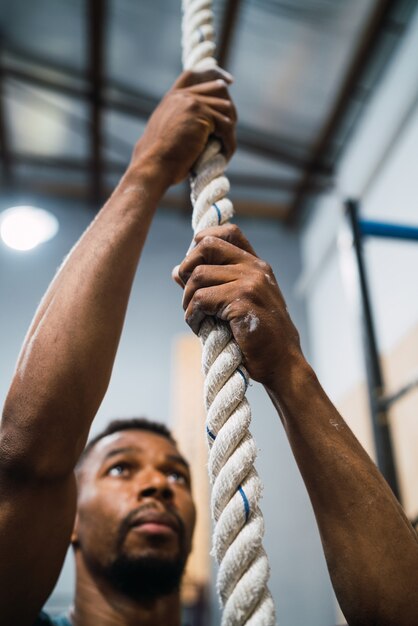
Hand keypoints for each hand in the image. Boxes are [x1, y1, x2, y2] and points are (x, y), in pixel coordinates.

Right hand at [131, 68, 236, 189]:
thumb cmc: (158, 159)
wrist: (153, 165)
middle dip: (229, 109)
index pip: (193, 75)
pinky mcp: (202, 114)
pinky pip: (227, 126)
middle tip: (232, 128)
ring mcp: (192, 103)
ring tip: (227, 146)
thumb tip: (203, 127)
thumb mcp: (166, 132)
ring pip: (226, 108)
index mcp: (171, 98)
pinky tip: (226, 154)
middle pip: (217, 89)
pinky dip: (229, 142)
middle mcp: (181, 96)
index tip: (228, 81)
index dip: (212, 75)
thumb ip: (180, 121)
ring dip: (230, 130)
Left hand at [173, 224, 302, 387]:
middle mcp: (255, 268)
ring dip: (188, 300)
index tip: (193, 265)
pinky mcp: (243, 301)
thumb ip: (211, 284)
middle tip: (188, 295)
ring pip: (198, 275)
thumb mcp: (237, 304)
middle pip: (206, 246)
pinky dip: (192, 315)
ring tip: (195, 317)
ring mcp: (251, 283)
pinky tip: (199, 327)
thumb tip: (176, 270)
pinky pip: (201, 299)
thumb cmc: (258, 338)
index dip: (203, 240)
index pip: (229, 232)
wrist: (282, 364)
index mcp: (256, 266)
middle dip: (187, 268)